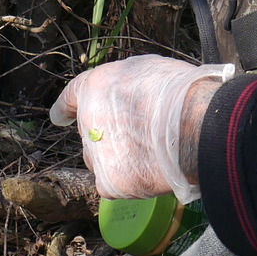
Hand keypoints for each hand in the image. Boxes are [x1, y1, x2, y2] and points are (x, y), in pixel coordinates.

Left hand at [50, 56, 232, 202]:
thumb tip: (124, 99)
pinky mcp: (109, 182)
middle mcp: (88, 120)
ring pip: (99, 161)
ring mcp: (96, 153)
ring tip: (149, 153)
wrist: (196, 127)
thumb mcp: (147, 70)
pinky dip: (126, 182)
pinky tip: (148, 172)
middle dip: (108, 136)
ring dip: (116, 159)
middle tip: (139, 135)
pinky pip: (111, 185)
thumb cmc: (180, 93)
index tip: (60, 117)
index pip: (71, 98)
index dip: (65, 108)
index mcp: (94, 87)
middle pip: (91, 133)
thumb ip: (124, 86)